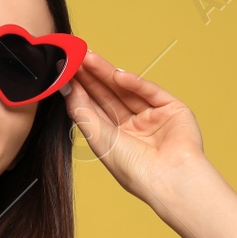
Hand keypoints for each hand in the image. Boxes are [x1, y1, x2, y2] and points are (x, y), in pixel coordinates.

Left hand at [62, 49, 206, 200]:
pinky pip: (150, 92)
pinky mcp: (172, 109)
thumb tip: (65, 88)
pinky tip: (117, 75)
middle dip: (91, 77)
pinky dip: (135, 82)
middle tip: (75, 57)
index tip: (64, 72)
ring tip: (89, 58)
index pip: (94, 107)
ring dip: (107, 73)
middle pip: (108, 95)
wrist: (169, 179)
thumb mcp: (99, 138)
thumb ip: (82, 111)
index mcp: (115, 138)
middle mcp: (133, 127)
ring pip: (127, 89)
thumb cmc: (134, 169)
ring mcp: (153, 117)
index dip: (80, 89)